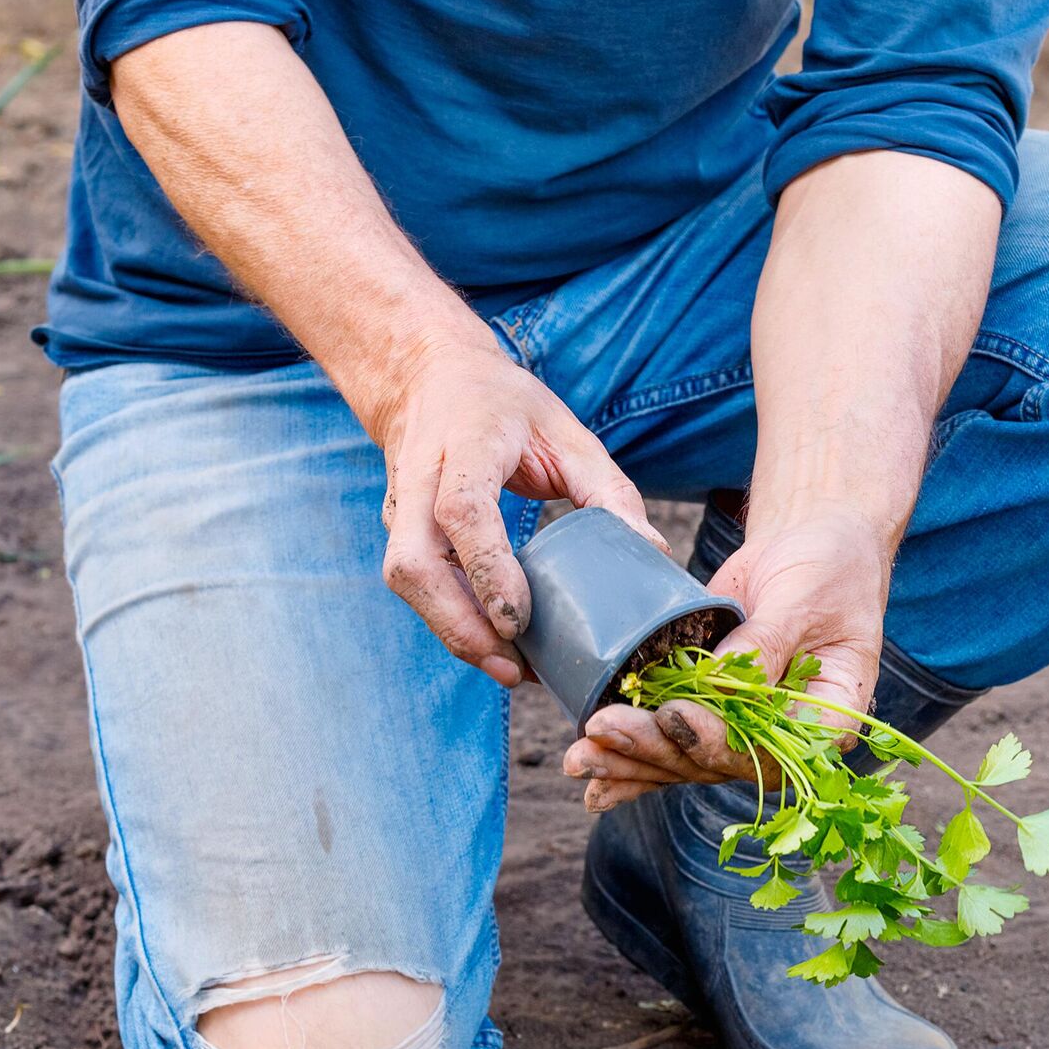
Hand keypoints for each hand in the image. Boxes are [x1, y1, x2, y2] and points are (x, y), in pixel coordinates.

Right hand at [374, 335, 666, 685]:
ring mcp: (399, 507)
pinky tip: (496, 648)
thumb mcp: (567, 431)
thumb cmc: (505, 406)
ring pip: (406, 581)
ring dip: (452, 632)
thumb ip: (608, 491)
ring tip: (510, 670)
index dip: (486, 568)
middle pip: (414, 563)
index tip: (517, 619)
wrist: (427, 378)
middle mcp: (419, 478)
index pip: (461, 511)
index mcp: (465, 443)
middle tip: (511, 667)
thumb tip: (651, 551)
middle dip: (457, 624)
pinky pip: (417, 586)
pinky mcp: (398, 532)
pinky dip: (452, 622)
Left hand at [562, 510, 893, 809]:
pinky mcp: (707, 708)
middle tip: (601, 729)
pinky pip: (668, 738)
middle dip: (653, 750)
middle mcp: (780, 737)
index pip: (768, 750)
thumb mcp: (805, 597)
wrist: (813, 547)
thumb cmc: (829, 567)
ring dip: (629, 760)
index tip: (673, 716)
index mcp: (824, 720)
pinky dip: (629, 758)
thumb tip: (718, 684)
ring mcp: (741, 726)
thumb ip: (764, 643)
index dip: (717, 742)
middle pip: (712, 761)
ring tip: (579, 758)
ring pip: (682, 758)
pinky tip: (591, 772)